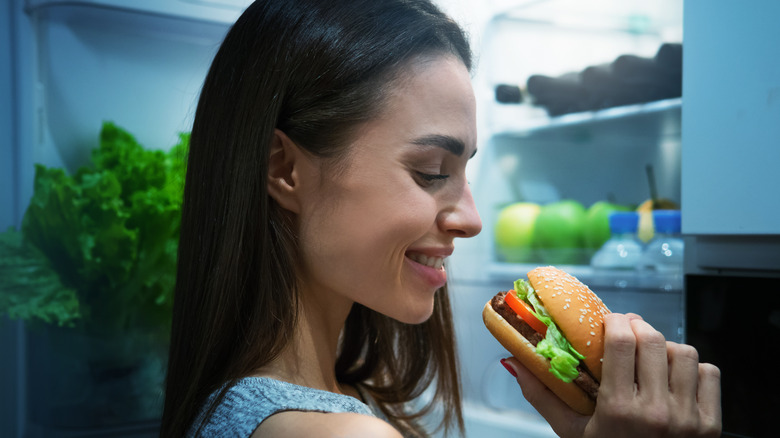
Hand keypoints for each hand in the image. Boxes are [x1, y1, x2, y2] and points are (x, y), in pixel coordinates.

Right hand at [502, 313, 721, 437]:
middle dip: (638, 327)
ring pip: (684, 353)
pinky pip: (710, 374)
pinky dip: (693, 369)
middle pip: (653, 341)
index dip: (616, 321)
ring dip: (666, 347)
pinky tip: (674, 377)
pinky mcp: (711, 425)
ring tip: (651, 355)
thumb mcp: (571, 432)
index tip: (610, 321)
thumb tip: (512, 362)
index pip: (623, 342)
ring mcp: (688, 418)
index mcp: (619, 411)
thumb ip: (541, 396)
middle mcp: (657, 412)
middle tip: (628, 330)